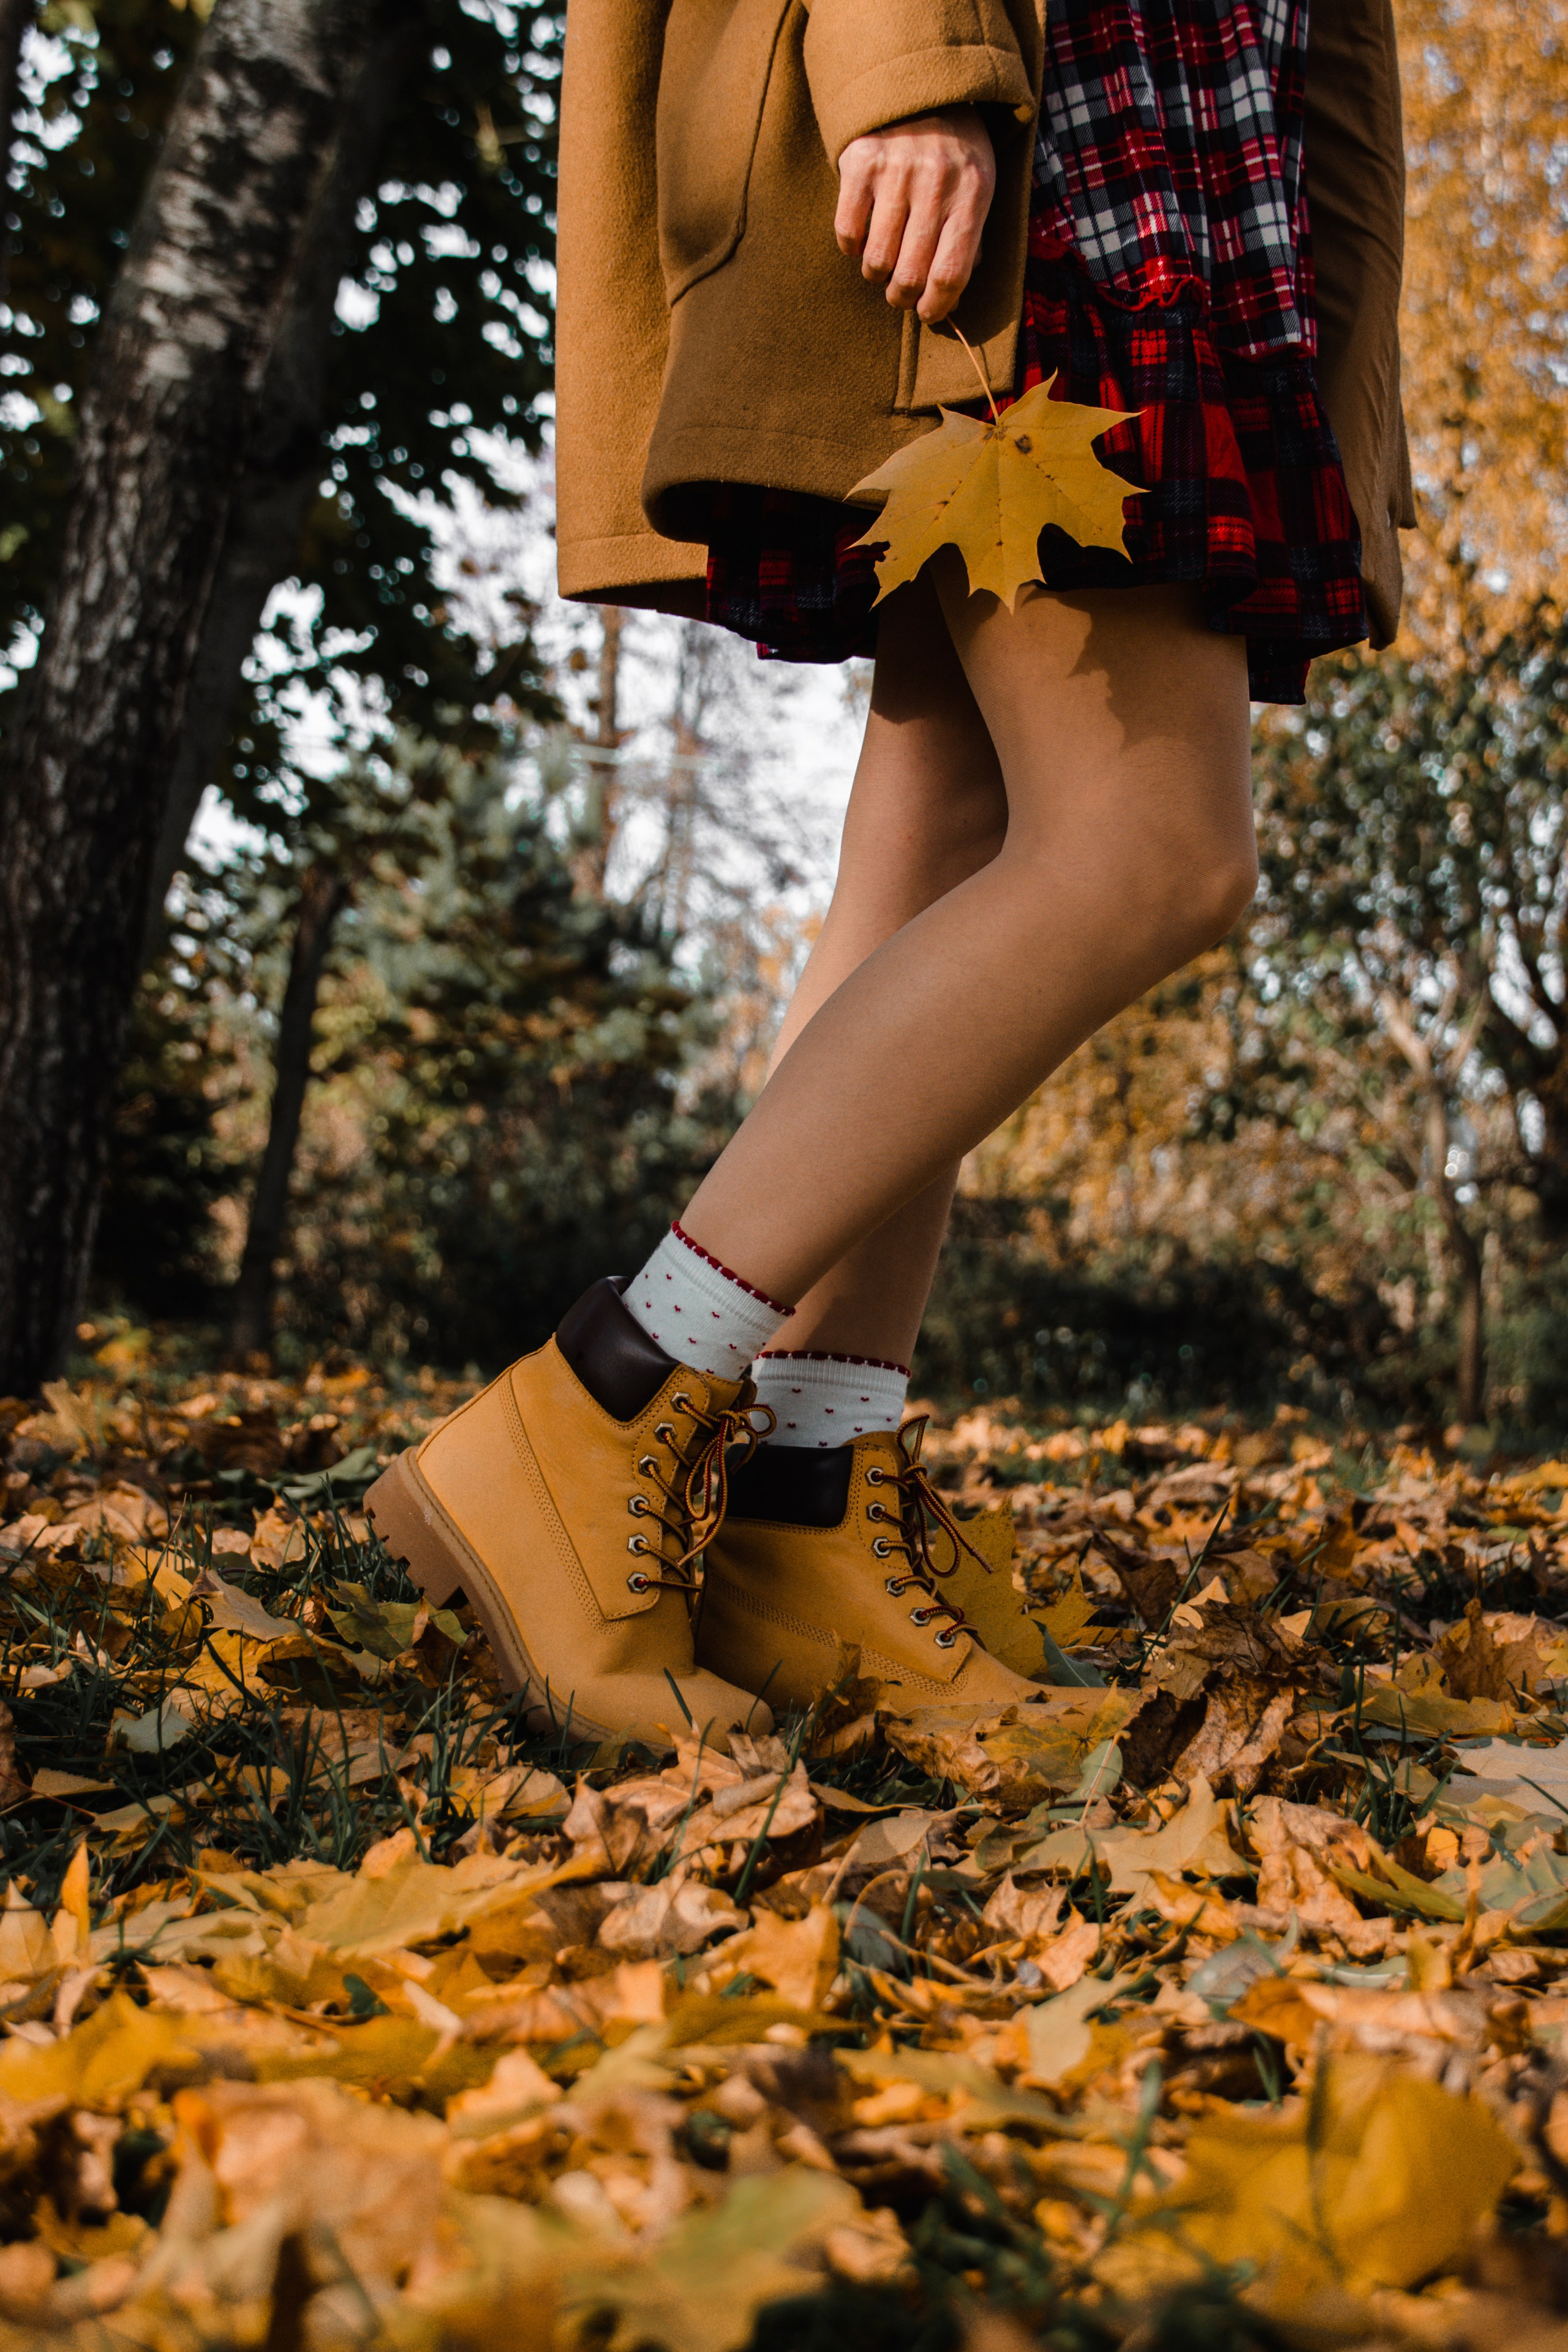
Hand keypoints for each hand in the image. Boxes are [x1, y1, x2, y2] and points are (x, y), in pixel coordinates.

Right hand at [835, 105, 995, 323]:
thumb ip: (969, 240)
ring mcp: (896, 171)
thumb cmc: (954, 150)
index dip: (936, 307)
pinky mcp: (861, 163)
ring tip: (882, 263)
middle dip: (902, 297)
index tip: (926, 314)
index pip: (950, 274)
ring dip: (876, 274)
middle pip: (910, 274)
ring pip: (876, 261)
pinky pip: (847, 232)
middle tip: (899, 294)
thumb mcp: (977, 187)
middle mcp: (935, 182)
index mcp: (972, 193)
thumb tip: (951, 298)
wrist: (921, 85)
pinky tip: (863, 236)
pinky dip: (852, 246)